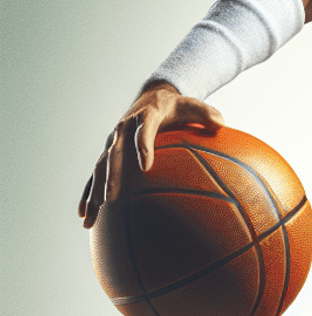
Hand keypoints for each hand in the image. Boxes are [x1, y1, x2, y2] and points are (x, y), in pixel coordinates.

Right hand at [79, 82, 223, 227]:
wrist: (153, 97)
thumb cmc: (178, 106)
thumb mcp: (193, 106)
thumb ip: (207, 114)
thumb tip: (220, 123)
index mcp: (146, 116)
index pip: (144, 130)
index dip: (144, 145)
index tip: (147, 166)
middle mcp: (123, 130)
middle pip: (115, 154)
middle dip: (112, 177)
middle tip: (112, 199)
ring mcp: (113, 142)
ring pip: (100, 168)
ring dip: (94, 192)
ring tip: (90, 218)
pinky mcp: (110, 153)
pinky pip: (96, 175)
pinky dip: (89, 194)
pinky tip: (86, 216)